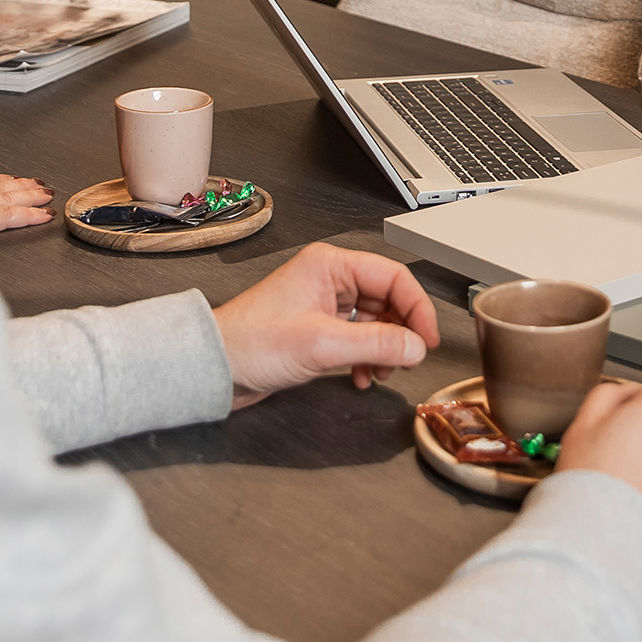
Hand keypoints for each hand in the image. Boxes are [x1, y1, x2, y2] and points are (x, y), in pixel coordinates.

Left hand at [0, 174, 53, 231]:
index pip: (16, 215)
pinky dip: (6, 178)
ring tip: (38, 184)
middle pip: (17, 197)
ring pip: (8, 185)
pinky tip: (11, 178)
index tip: (48, 214)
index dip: (33, 215)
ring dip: (25, 185)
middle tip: (48, 195)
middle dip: (35, 196)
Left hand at [213, 241, 441, 408]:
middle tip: (405, 359)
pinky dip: (366, 358)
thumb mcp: (322, 344)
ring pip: (375, 322)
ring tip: (380, 371)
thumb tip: (415, 346)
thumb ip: (376, 344)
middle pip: (388, 300)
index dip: (417, 309)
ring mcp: (324, 304)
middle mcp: (329, 279)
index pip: (394, 277)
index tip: (427, 338)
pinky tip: (361, 376)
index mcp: (330, 265)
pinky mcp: (318, 328)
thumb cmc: (249, 343)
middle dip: (400, 333)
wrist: (214, 367)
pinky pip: (358, 338)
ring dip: (384, 349)